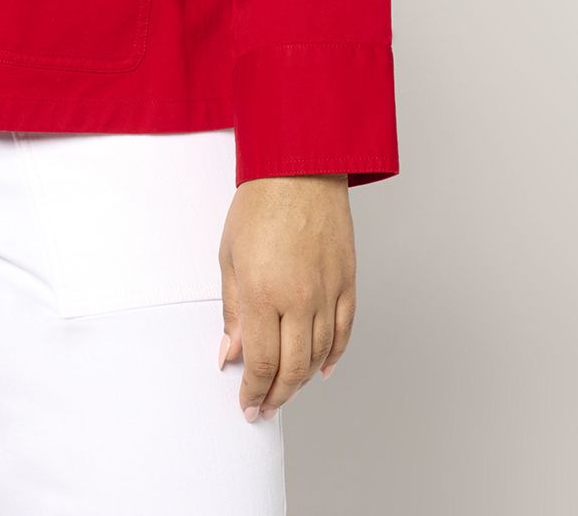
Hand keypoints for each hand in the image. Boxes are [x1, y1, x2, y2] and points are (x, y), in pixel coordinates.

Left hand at [217, 173, 355, 420]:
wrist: (299, 170)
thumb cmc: (259, 205)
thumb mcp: (229, 257)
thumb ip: (232, 311)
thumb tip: (230, 353)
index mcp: (262, 293)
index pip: (261, 362)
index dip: (253, 390)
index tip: (247, 404)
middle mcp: (298, 299)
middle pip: (292, 369)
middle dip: (276, 396)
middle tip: (264, 407)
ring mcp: (327, 293)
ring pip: (319, 356)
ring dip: (301, 381)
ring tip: (285, 390)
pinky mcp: (348, 283)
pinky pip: (343, 332)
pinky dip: (333, 356)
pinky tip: (320, 369)